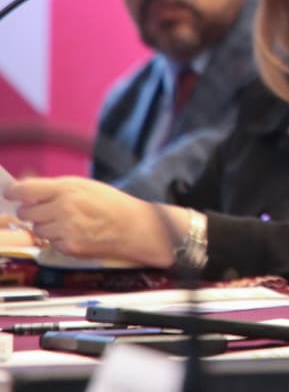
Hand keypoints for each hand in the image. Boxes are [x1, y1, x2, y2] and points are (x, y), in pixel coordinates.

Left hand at [6, 177, 176, 267]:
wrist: (133, 227)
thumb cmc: (111, 204)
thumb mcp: (84, 185)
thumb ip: (53, 186)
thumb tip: (24, 184)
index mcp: (67, 189)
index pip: (24, 190)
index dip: (14, 192)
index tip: (11, 193)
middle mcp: (63, 208)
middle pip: (25, 211)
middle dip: (33, 210)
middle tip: (49, 209)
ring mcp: (64, 229)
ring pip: (36, 228)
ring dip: (46, 225)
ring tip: (67, 221)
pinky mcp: (67, 246)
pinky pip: (49, 241)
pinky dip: (57, 238)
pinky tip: (75, 232)